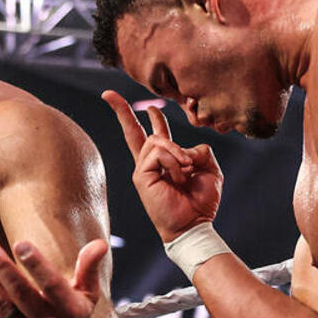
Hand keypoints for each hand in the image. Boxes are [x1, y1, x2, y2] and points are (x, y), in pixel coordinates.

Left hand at [0, 238, 107, 317]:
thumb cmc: (72, 317)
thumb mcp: (87, 295)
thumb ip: (89, 268)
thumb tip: (100, 243)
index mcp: (71, 311)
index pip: (53, 285)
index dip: (37, 265)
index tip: (20, 243)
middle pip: (22, 294)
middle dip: (2, 268)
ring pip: (2, 310)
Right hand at [102, 90, 222, 240]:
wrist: (194, 224)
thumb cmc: (201, 201)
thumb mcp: (209, 169)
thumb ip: (200, 150)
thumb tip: (183, 148)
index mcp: (165, 160)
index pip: (152, 133)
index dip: (148, 117)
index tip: (145, 106)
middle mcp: (149, 163)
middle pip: (133, 132)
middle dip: (121, 110)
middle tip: (108, 94)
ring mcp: (142, 169)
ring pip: (156, 140)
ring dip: (177, 153)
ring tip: (186, 172)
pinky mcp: (141, 175)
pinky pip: (158, 153)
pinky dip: (174, 162)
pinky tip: (179, 177)